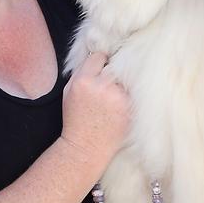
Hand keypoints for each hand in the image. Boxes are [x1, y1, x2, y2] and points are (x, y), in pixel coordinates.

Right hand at [61, 52, 130, 173]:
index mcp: (83, 80)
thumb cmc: (76, 120)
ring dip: (123, 83)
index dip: (100, 63)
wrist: (86, 148)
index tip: (101, 70)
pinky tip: (121, 105)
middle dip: (113, 71)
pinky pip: (135, 91)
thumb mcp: (68, 92)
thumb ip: (81, 72)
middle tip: (111, 82)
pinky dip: (131, 94)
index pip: (99, 56)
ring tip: (115, 96)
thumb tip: (96, 54)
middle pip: (115, 64)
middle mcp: (101, 86)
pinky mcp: (130, 108)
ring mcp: (118, 98)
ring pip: (127, 77)